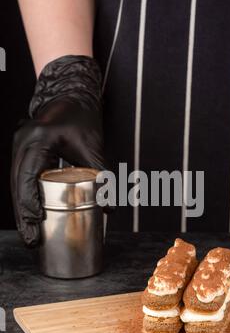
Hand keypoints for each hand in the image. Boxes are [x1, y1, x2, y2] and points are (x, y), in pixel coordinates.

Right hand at [11, 55, 104, 246]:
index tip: (35, 226)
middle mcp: (22, 144)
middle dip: (23, 215)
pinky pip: (20, 177)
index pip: (28, 180)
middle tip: (31, 240)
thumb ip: (102, 175)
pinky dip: (24, 197)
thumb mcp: (92, 146)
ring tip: (30, 234)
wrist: (70, 92)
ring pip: (16, 184)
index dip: (29, 206)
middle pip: (17, 187)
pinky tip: (31, 214)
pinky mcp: (23, 149)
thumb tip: (110, 207)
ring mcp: (20, 146)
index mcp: (36, 141)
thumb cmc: (81, 115)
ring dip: (22, 209)